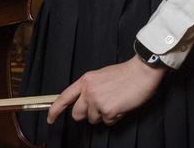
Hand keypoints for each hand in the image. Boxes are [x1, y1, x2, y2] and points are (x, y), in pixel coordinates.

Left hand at [46, 57, 165, 126]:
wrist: (142, 71)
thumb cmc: (125, 73)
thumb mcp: (101, 76)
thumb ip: (90, 88)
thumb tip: (85, 103)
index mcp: (85, 81)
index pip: (64, 97)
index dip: (54, 110)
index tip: (51, 119)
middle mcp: (88, 91)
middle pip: (77, 114)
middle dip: (87, 114)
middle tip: (100, 107)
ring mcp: (98, 101)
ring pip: (93, 120)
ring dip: (103, 115)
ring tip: (115, 102)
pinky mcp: (109, 110)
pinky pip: (108, 122)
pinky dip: (115, 117)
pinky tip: (121, 105)